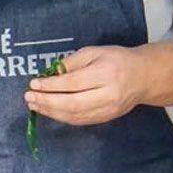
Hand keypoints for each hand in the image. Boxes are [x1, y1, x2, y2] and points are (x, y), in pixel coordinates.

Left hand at [25, 46, 147, 128]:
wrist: (143, 77)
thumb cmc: (117, 60)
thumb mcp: (94, 52)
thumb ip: (72, 63)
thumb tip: (50, 75)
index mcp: (105, 74)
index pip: (73, 83)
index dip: (51, 85)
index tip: (34, 83)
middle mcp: (108, 95)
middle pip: (72, 104)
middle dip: (47, 102)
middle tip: (29, 98)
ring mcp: (108, 110)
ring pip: (75, 115)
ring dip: (51, 112)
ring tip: (35, 105)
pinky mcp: (106, 118)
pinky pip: (80, 120)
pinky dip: (62, 117)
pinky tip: (50, 110)